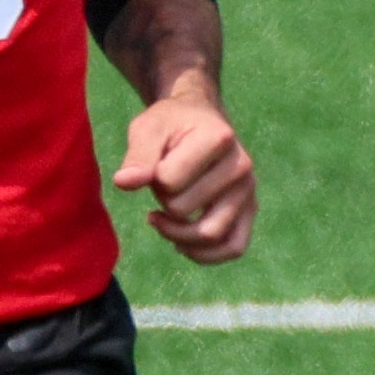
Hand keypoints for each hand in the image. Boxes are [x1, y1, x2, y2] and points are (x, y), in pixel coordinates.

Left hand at [114, 84, 253, 262]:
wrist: (199, 119)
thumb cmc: (170, 124)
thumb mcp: (148, 128)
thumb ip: (138, 155)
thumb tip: (124, 183)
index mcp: (218, 138)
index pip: (169, 181)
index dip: (152, 178)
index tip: (155, 164)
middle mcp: (241, 165)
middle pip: (184, 210)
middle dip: (162, 203)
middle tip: (160, 186)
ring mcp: (248, 190)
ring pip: (210, 235)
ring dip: (176, 234)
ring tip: (159, 220)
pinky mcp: (250, 209)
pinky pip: (233, 247)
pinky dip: (204, 254)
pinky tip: (180, 242)